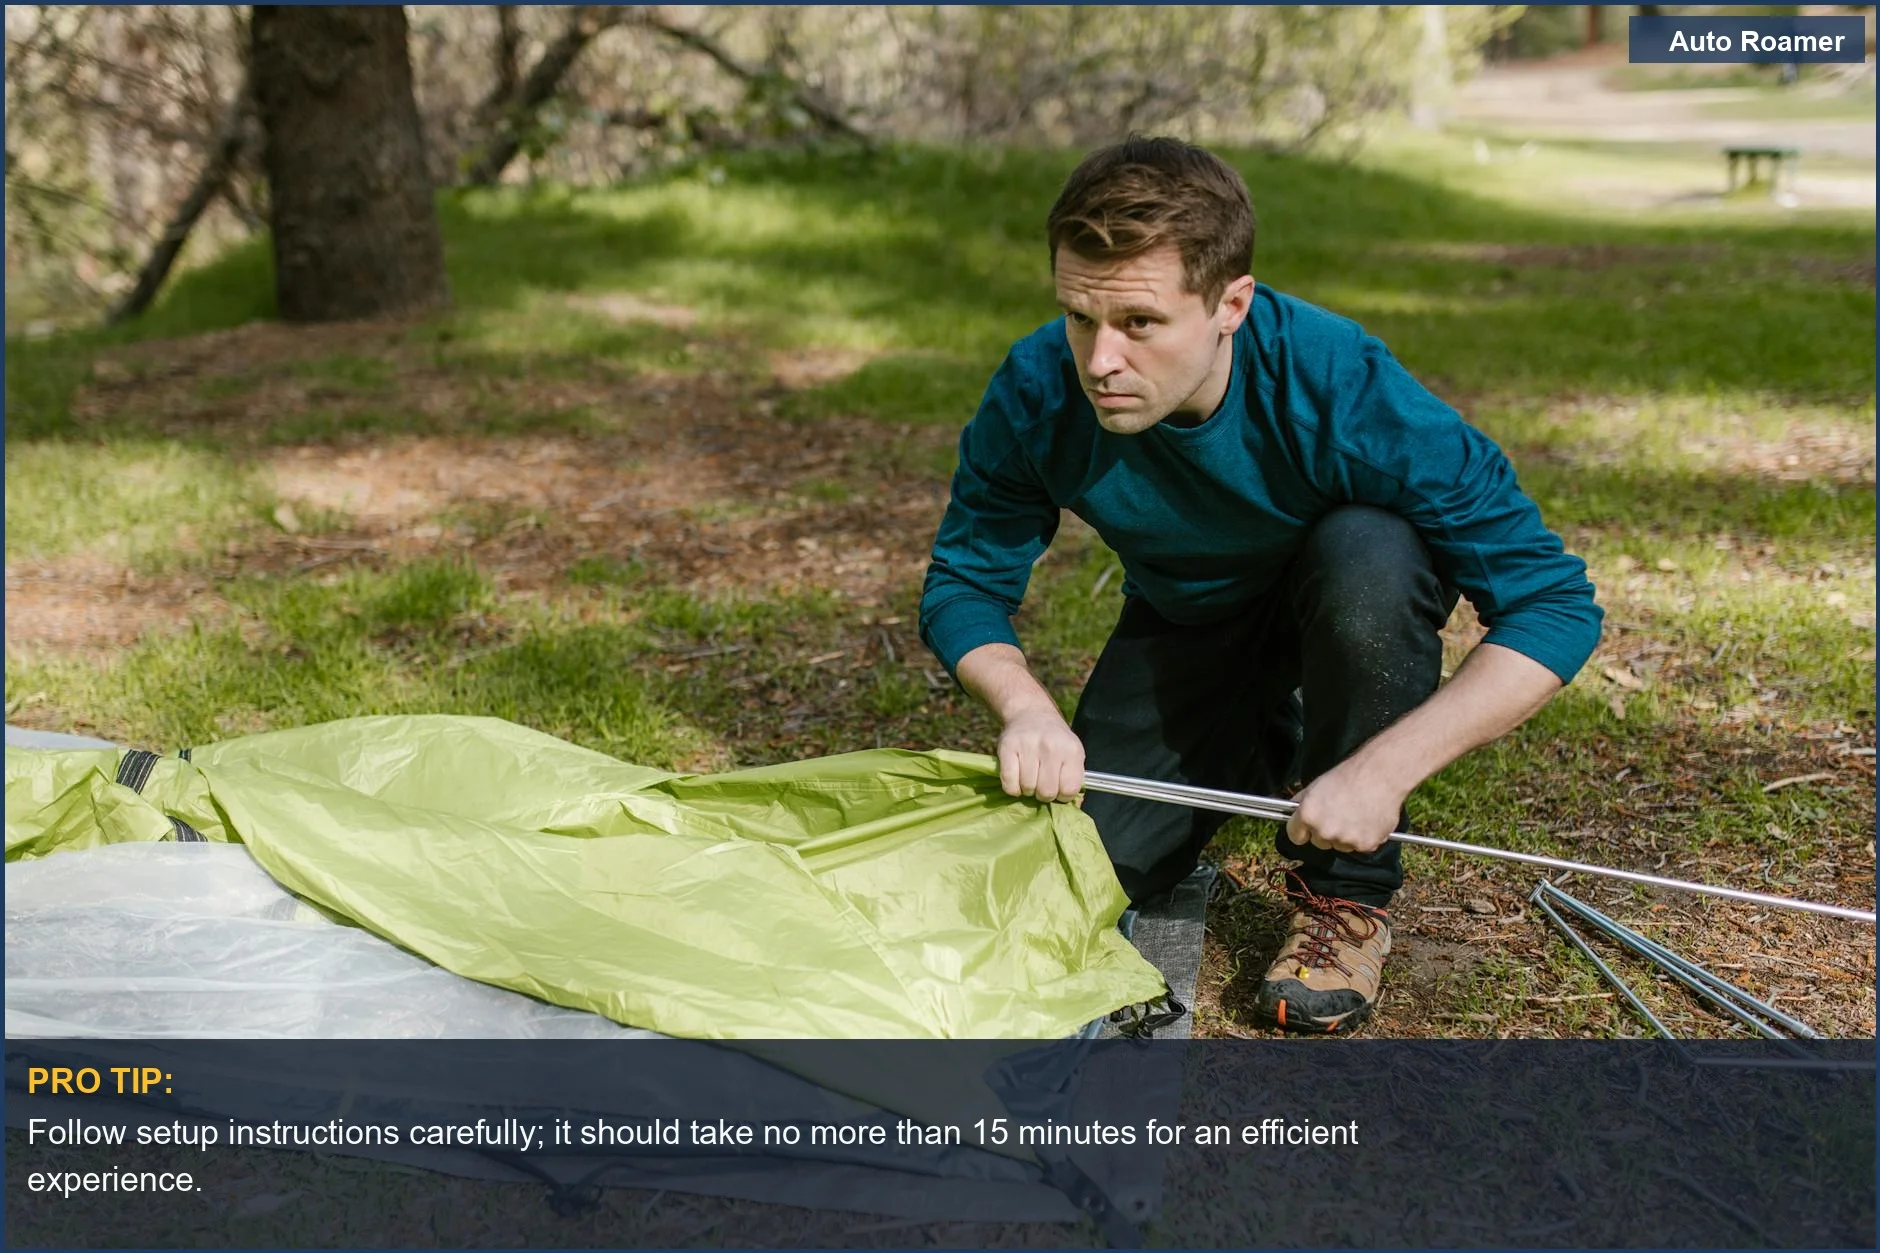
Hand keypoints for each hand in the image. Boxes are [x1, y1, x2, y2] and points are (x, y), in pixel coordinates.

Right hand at [996, 707, 1084, 802]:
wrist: (1031, 713)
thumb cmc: (1055, 740)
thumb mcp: (1072, 752)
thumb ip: (1074, 776)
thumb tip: (1074, 806)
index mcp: (1071, 750)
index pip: (1069, 789)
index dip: (1063, 795)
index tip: (1059, 789)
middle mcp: (1051, 747)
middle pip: (1047, 792)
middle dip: (1044, 794)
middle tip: (1042, 784)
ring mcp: (1028, 746)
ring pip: (1027, 788)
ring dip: (1028, 790)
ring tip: (1030, 777)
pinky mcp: (1007, 747)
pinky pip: (1009, 783)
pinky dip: (1012, 788)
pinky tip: (1017, 779)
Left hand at [1284, 762, 1404, 854]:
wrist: (1380, 775)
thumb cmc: (1348, 776)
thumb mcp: (1315, 785)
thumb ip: (1302, 803)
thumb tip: (1292, 812)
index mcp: (1308, 815)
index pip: (1295, 836)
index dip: (1301, 830)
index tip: (1308, 827)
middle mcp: (1324, 831)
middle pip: (1319, 842)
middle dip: (1325, 832)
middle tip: (1338, 814)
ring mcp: (1345, 840)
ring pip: (1340, 845)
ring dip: (1345, 835)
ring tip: (1356, 814)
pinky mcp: (1365, 845)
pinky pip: (1360, 846)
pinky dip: (1364, 836)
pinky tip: (1368, 819)